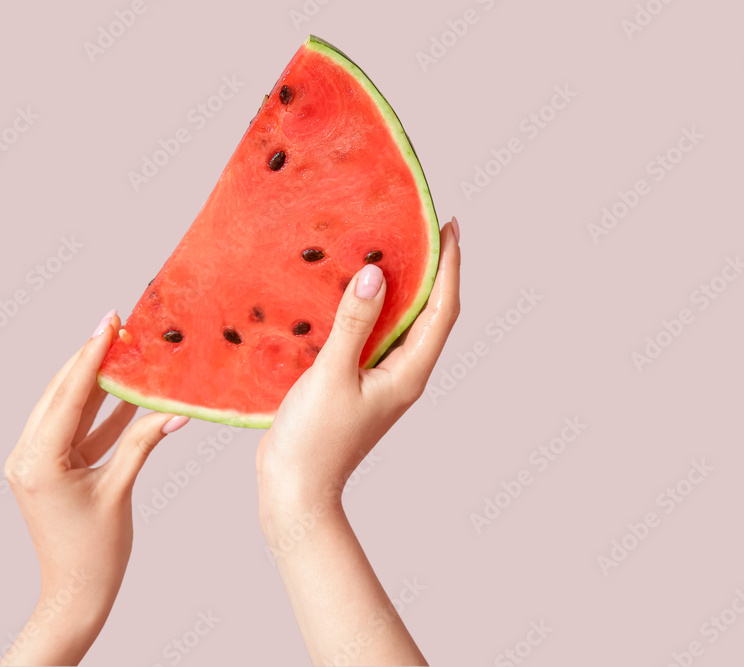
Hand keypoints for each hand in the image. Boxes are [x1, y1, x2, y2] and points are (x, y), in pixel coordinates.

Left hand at [0, 310, 188, 665]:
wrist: (75, 595)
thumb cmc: (95, 553)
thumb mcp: (119, 490)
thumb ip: (142, 443)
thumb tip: (173, 409)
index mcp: (37, 460)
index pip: (68, 396)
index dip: (91, 356)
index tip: (110, 323)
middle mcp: (27, 456)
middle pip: (62, 395)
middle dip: (90, 360)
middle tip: (116, 325)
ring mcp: (35, 462)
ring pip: (68, 410)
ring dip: (96, 383)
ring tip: (123, 350)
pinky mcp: (49, 469)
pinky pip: (75, 432)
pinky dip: (99, 414)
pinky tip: (124, 391)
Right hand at [257, 219, 460, 511]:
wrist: (296, 488)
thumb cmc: (315, 440)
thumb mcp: (332, 375)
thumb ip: (354, 324)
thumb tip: (375, 273)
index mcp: (407, 374)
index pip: (441, 310)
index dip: (450, 266)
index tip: (450, 226)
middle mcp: (402, 375)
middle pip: (429, 314)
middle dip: (431, 270)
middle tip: (421, 227)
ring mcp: (380, 381)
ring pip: (401, 324)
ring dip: (401, 287)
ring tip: (390, 248)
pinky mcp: (357, 384)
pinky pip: (373, 337)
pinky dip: (371, 309)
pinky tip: (351, 292)